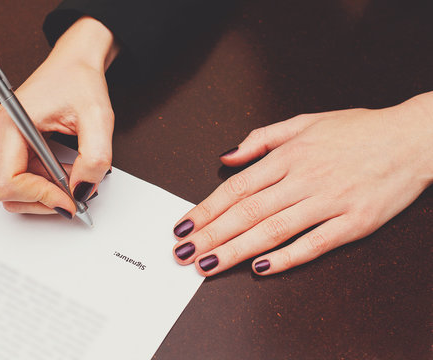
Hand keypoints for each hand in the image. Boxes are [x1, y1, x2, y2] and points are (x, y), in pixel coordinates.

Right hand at [0, 17, 118, 218]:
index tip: (70, 200)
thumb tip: (81, 191)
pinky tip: (63, 169)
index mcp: (9, 124)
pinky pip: (20, 179)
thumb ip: (94, 158)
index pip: (8, 183)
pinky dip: (44, 183)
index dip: (40, 198)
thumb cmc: (79, 81)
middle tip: (77, 189)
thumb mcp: (98, 118)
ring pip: (15, 189)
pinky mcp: (5, 145)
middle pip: (9, 191)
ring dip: (47, 191)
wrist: (74, 64)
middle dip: (46, 197)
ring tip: (74, 173)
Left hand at [172, 92, 432, 275]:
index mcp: (290, 155)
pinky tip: (260, 269)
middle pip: (247, 212)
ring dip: (236, 250)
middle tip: (183, 253)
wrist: (413, 139)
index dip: (206, 209)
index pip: (237, 188)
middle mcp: (305, 178)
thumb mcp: (306, 121)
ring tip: (208, 265)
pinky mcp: (354, 222)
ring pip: (273, 230)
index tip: (183, 226)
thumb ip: (262, 138)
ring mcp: (330, 201)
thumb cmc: (358, 130)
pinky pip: (314, 244)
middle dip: (210, 235)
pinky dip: (286, 258)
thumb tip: (226, 156)